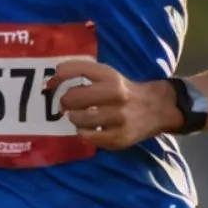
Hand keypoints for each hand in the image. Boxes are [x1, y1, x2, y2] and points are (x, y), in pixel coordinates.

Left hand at [47, 61, 183, 150]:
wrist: (155, 109)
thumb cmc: (123, 90)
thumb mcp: (107, 74)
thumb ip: (81, 70)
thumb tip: (53, 75)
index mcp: (111, 77)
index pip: (78, 70)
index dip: (59, 76)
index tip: (52, 82)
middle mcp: (116, 95)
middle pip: (74, 98)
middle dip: (65, 101)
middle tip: (67, 104)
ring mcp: (118, 118)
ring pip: (79, 119)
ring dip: (74, 117)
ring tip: (79, 115)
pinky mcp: (119, 138)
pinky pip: (88, 136)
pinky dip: (84, 132)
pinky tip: (89, 128)